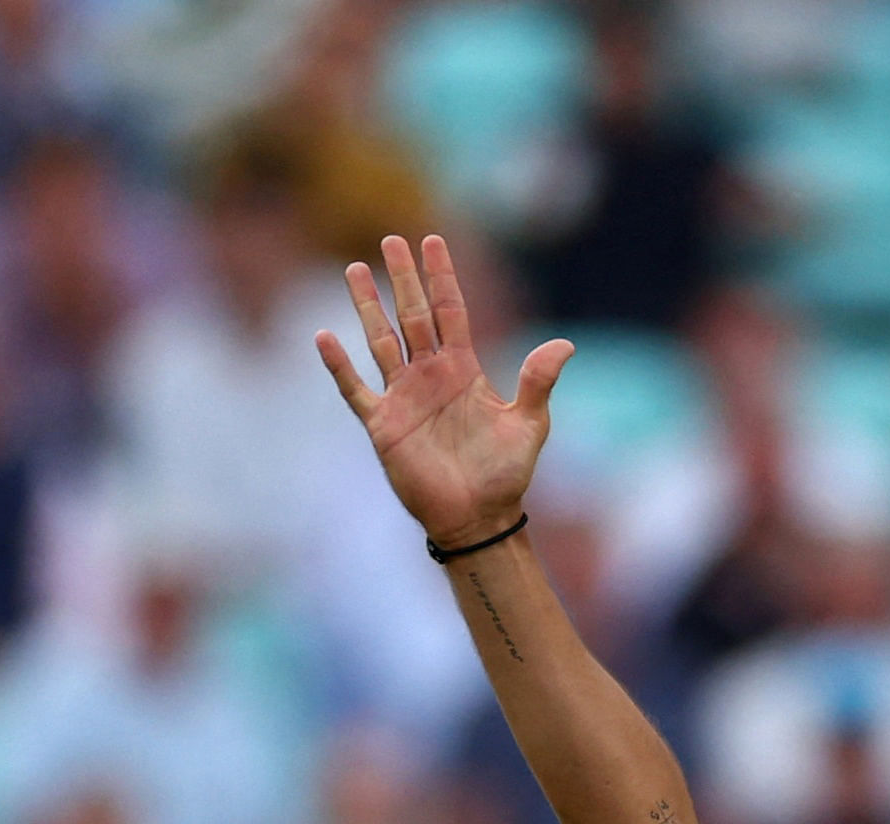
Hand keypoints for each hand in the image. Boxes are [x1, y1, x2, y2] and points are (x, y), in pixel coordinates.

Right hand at [318, 234, 574, 549]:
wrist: (478, 518)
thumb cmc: (505, 474)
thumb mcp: (529, 425)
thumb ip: (539, 382)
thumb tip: (566, 344)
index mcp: (464, 370)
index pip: (450, 311)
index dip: (442, 278)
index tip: (433, 241)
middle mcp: (430, 376)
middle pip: (412, 315)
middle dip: (402, 278)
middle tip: (391, 239)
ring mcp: (404, 397)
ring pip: (380, 341)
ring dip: (368, 306)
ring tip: (354, 269)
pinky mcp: (383, 424)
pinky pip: (355, 389)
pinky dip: (339, 366)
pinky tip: (324, 337)